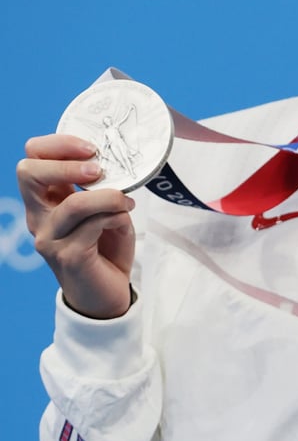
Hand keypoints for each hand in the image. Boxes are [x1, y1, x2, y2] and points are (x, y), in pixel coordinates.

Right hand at [17, 133, 136, 318]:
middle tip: (98, 168)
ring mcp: (49, 238)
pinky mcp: (68, 256)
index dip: (58, 145)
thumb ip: (100, 188)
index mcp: (44, 199)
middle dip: (67, 162)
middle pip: (28, 172)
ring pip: (73, 203)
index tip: (91, 148)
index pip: (32, 158)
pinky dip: (115, 217)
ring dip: (107, 196)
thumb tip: (113, 166)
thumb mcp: (102, 210)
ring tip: (126, 200)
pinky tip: (123, 221)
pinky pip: (93, 225)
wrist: (107, 295)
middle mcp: (38, 217)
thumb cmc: (105, 248)